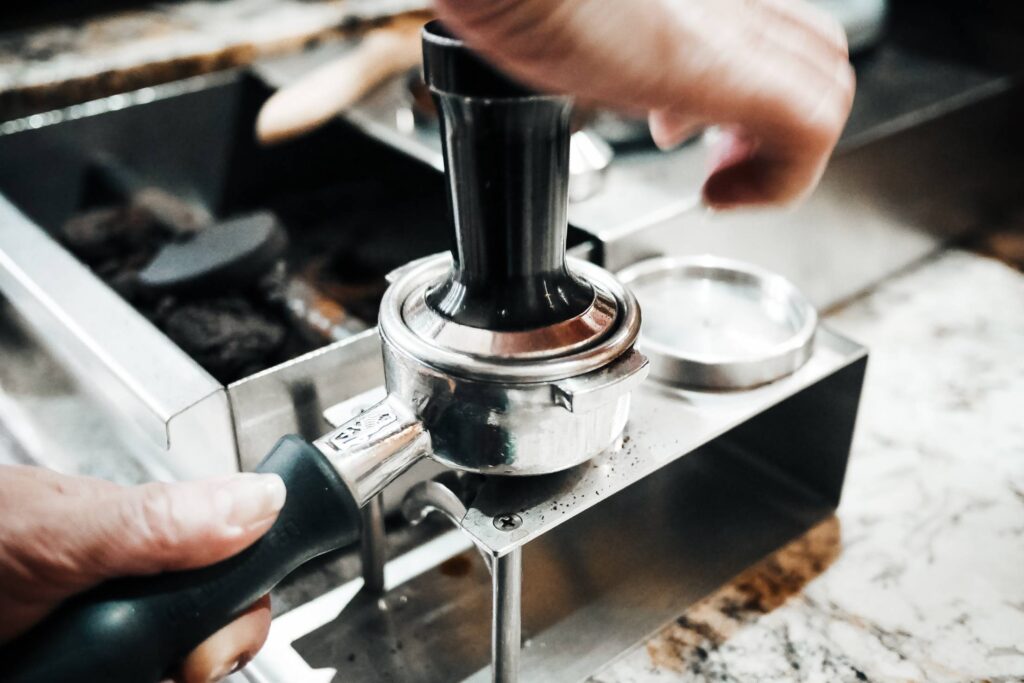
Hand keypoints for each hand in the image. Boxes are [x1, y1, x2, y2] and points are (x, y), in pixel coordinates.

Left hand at [0, 465, 285, 681]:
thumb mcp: (62, 527)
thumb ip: (160, 518)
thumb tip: (263, 500)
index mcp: (153, 544)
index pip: (240, 579)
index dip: (236, 619)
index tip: (202, 652)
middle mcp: (135, 595)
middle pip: (210, 644)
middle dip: (192, 664)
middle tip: (151, 670)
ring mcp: (105, 645)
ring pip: (169, 674)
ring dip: (156, 681)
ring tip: (91, 672)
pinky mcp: (81, 671)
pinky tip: (85, 679)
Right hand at [433, 0, 854, 207]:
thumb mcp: (570, 26)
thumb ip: (603, 49)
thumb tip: (598, 81)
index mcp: (697, 2)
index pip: (779, 30)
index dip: (758, 89)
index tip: (707, 137)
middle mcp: (726, 7)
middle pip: (817, 54)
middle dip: (775, 123)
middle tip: (721, 156)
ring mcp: (733, 35)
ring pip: (826, 87)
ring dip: (776, 153)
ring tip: (717, 176)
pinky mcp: (726, 71)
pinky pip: (808, 130)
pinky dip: (777, 182)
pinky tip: (715, 196)